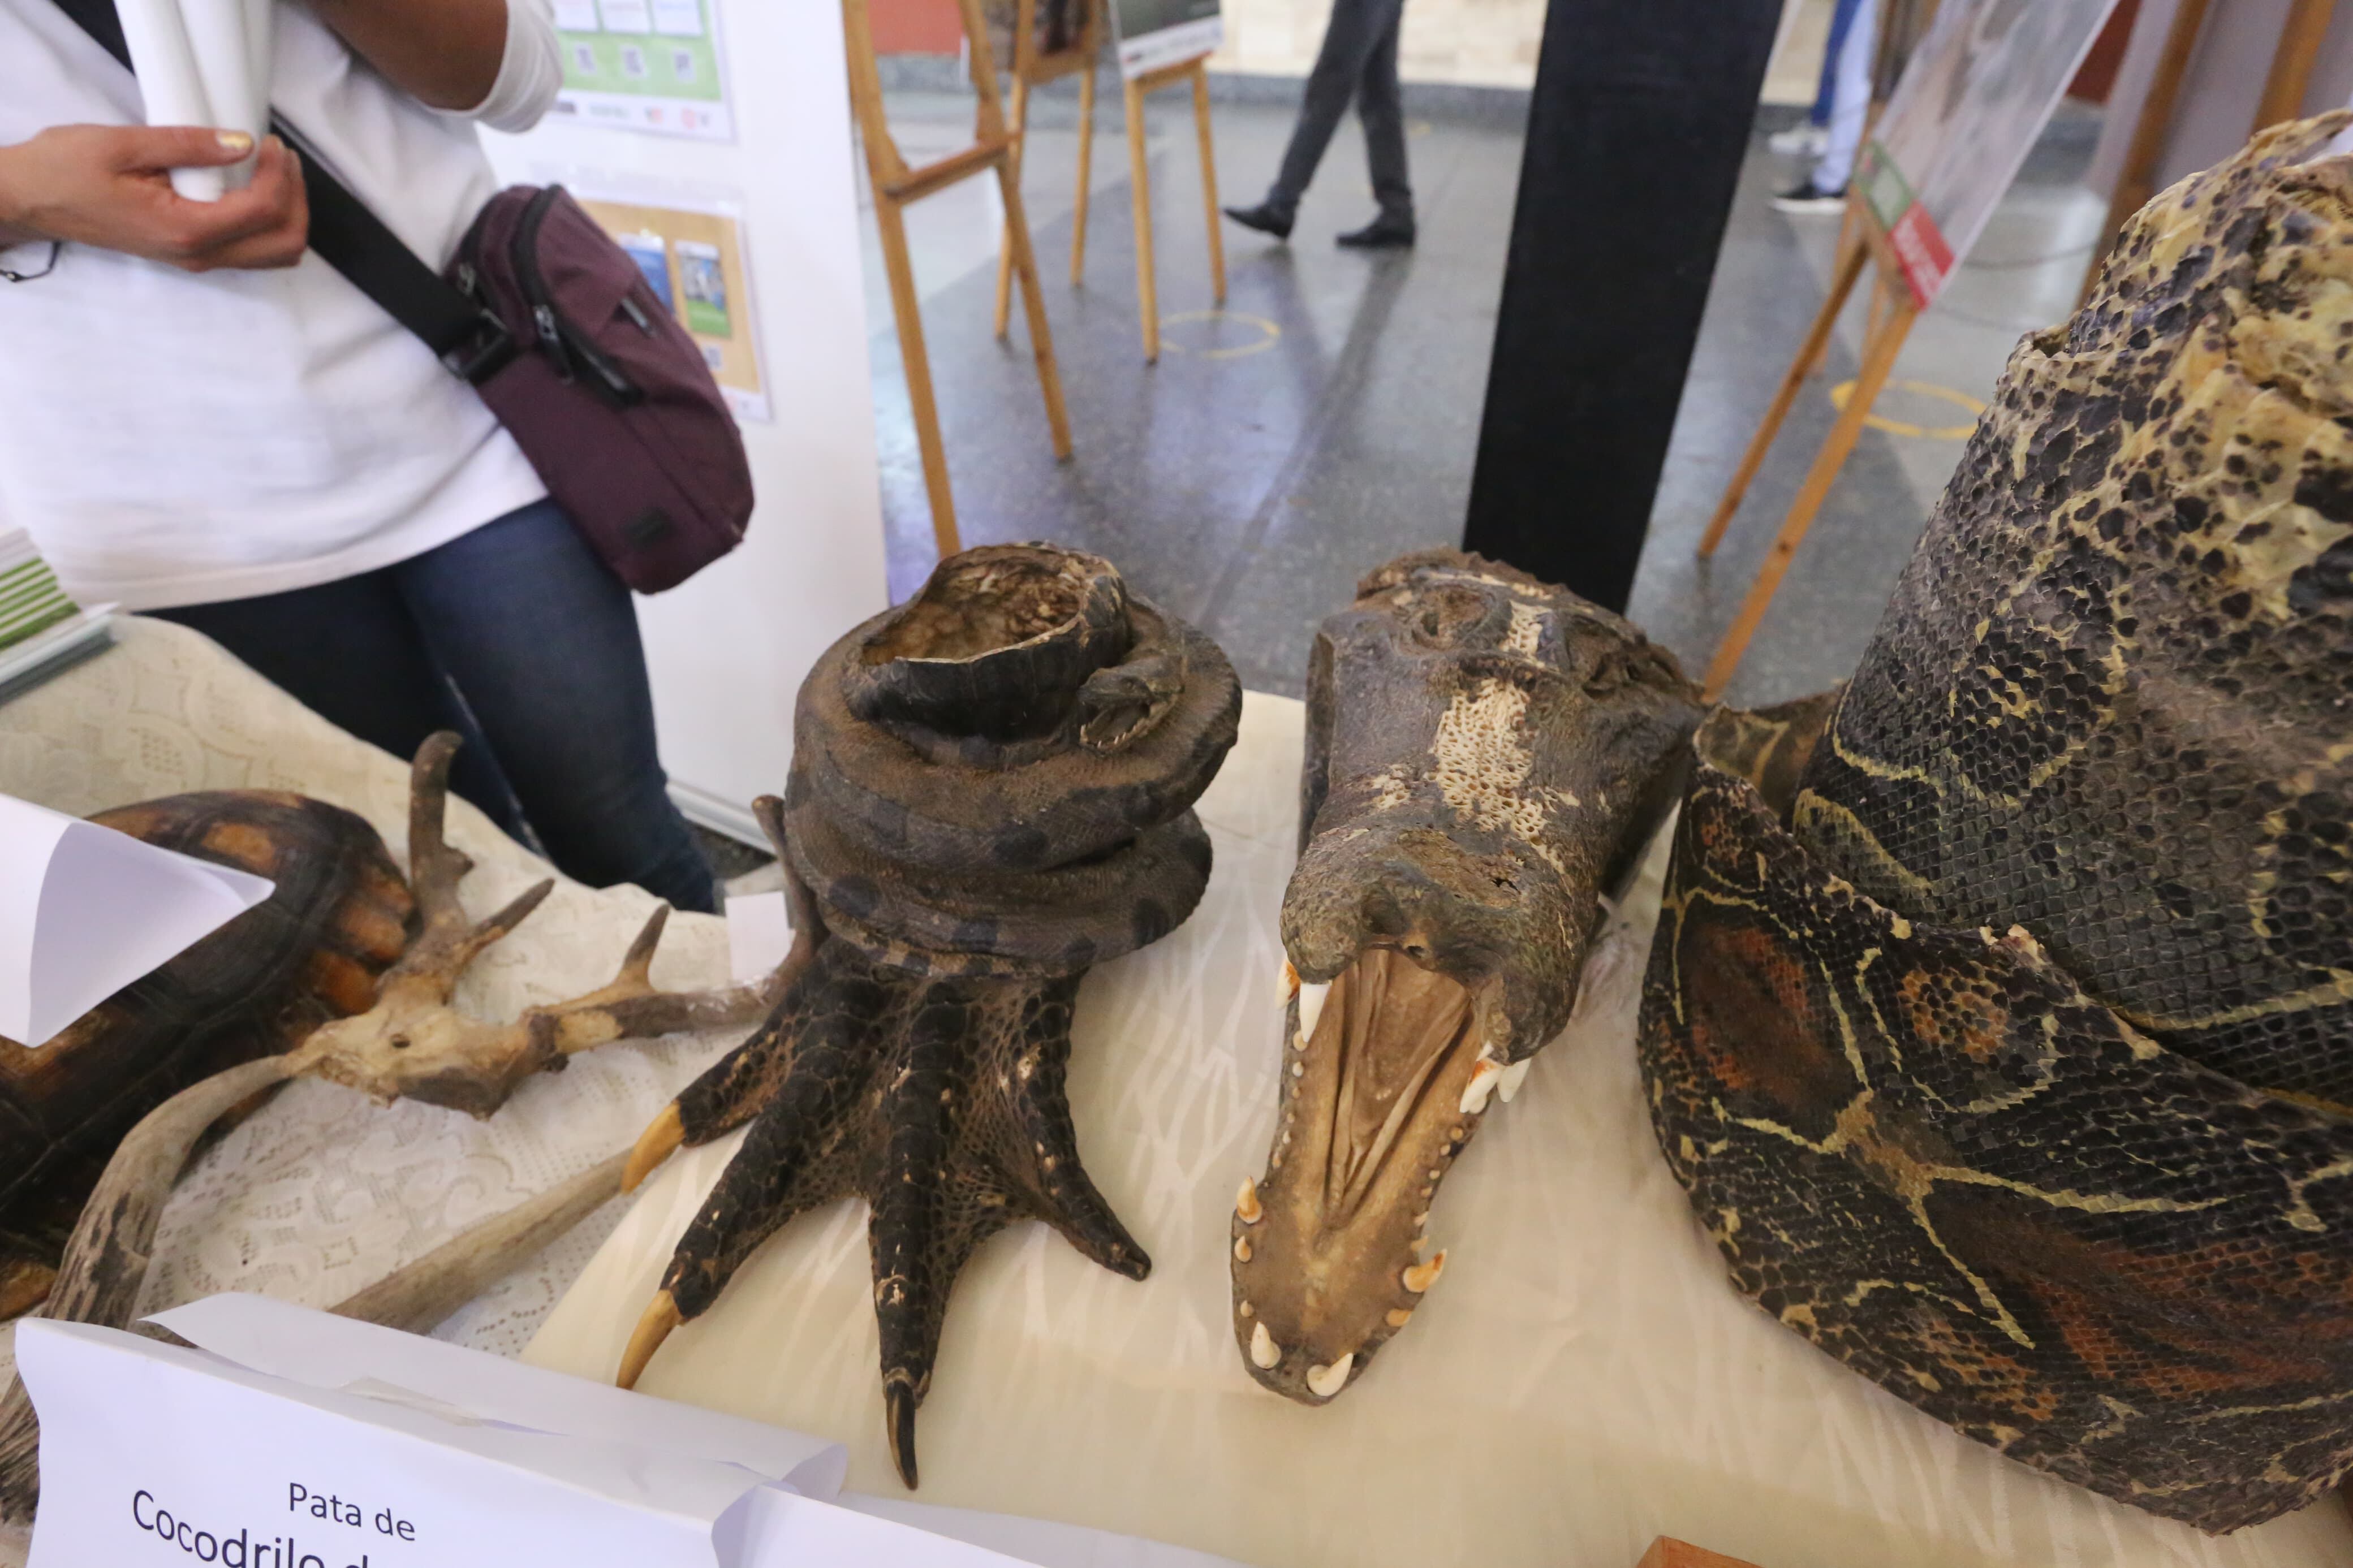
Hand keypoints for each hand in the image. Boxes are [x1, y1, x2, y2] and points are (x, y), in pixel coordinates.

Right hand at [0, 125, 307, 272]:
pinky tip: (251, 182)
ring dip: (286, 210)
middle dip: (296, 198)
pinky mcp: (191, 251)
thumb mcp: (124, 145)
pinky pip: (251, 247)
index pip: (264, 211)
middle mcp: (199, 255)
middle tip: (281, 156)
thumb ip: (189, 145)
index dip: (280, 174)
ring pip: (273, 251)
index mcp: (186, 231)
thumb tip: (243, 144)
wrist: (32, 200)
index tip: (270, 142)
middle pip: (285, 244)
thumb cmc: (65, 172)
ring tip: (272, 166)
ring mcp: (197, 258)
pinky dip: (266, 218)